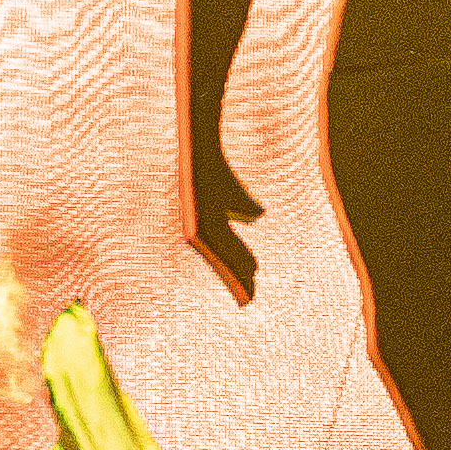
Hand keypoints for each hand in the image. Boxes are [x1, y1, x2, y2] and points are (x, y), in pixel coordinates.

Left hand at [189, 141, 266, 298]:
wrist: (202, 150)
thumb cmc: (217, 170)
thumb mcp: (235, 192)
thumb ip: (244, 206)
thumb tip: (256, 217)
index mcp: (206, 226)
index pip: (226, 252)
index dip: (238, 268)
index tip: (250, 287)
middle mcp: (198, 229)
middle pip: (221, 258)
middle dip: (236, 278)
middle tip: (249, 299)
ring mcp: (195, 225)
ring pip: (219, 256)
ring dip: (234, 274)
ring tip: (247, 291)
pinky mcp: (193, 221)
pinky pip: (214, 245)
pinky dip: (229, 260)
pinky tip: (240, 270)